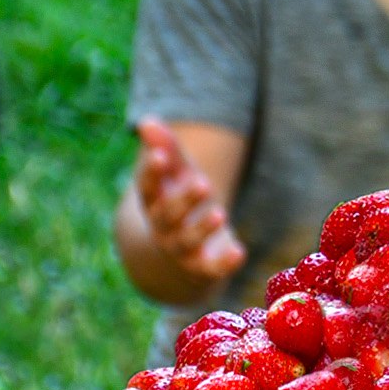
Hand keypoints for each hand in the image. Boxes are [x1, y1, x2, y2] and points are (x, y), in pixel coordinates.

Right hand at [133, 117, 246, 282]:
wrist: (181, 254)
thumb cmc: (180, 201)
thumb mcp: (176, 175)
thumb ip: (166, 149)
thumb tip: (148, 120)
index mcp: (154, 202)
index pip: (148, 187)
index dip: (151, 171)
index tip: (159, 155)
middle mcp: (163, 227)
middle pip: (168, 215)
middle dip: (184, 200)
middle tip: (203, 184)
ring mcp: (181, 250)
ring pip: (188, 241)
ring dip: (203, 228)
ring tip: (220, 213)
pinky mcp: (202, 268)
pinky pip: (211, 269)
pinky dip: (224, 263)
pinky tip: (240, 252)